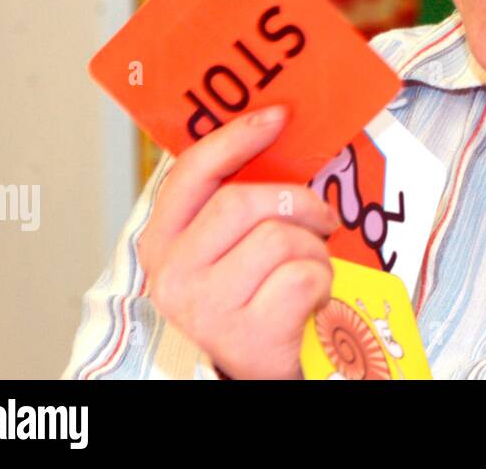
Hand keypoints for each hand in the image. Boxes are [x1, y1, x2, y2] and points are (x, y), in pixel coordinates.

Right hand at [136, 106, 339, 378]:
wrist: (257, 370)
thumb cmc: (252, 296)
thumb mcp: (230, 246)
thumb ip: (237, 198)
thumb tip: (275, 128)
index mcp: (162, 242)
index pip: (191, 173)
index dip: (236, 137)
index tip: (277, 115)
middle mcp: (173, 275)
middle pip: (242, 201)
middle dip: (297, 202)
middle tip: (320, 218)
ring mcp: (206, 307)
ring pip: (280, 238)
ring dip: (313, 249)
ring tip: (308, 268)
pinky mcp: (247, 333)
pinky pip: (303, 277)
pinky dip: (323, 282)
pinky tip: (310, 299)